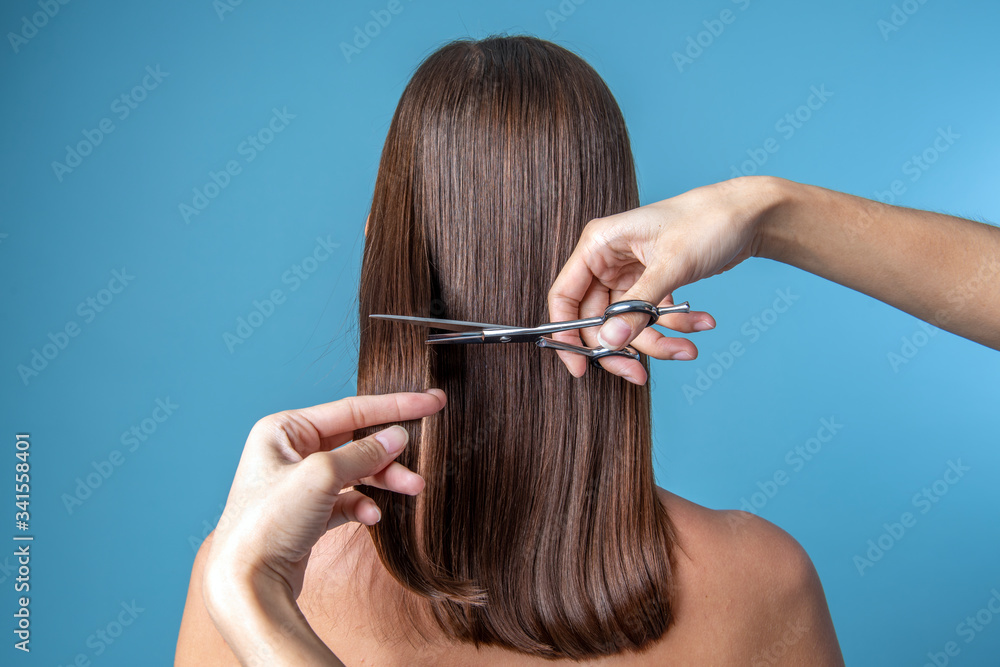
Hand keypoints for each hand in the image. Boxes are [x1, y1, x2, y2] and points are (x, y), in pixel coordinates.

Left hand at [201, 390, 446, 662]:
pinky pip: (347, 500)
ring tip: (414, 488)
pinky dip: (364, 505)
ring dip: (386, 479)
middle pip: (355, 440)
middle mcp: (288, 452)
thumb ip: (364, 452)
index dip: (396, 406)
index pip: (350, 409)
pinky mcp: (307, 513)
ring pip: (356, 471)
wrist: (247, 584)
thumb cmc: (269, 523)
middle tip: (428, 448)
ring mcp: (298, 484)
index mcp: (282, 430)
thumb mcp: (321, 476)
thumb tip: (398, 436)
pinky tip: (373, 517)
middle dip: (391, 452)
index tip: (432, 402)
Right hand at [548, 176, 780, 383]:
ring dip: (656, 342)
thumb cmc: (707, 221)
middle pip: (596, 319)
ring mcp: (629, 274)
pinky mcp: (651, 284)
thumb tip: (609, 341)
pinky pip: (651, 318)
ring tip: (689, 349)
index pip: (565, 296)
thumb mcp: (671, 265)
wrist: (749, 214)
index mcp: (599, 245)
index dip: (567, 333)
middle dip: (621, 347)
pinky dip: (674, 326)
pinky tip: (701, 322)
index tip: (580, 367)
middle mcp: (608, 260)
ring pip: (627, 325)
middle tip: (639, 374)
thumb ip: (637, 307)